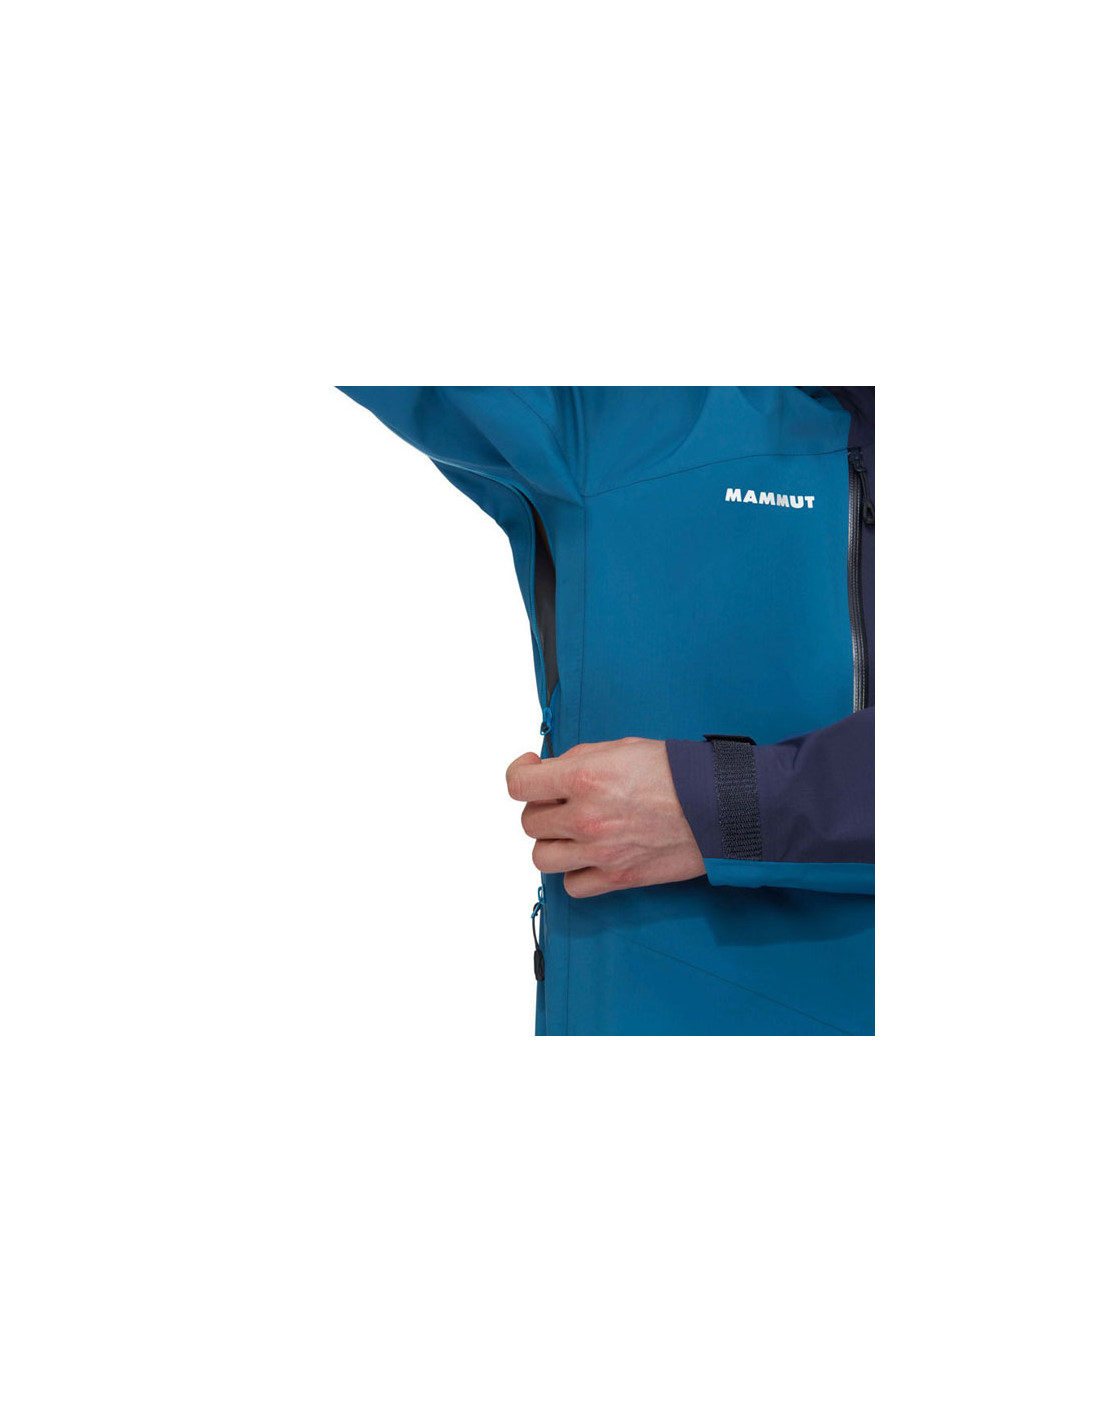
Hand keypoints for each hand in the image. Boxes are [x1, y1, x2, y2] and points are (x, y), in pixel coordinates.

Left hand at [505, 737, 704, 897]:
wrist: (721, 806)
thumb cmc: (679, 773)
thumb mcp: (623, 747)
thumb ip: (581, 758)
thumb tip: (554, 771)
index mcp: (584, 777)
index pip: (518, 784)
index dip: (519, 772)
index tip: (530, 769)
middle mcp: (586, 817)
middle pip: (529, 822)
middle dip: (541, 808)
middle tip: (560, 800)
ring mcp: (600, 852)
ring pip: (542, 857)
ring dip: (552, 842)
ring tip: (571, 831)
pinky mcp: (618, 877)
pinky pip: (572, 886)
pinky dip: (575, 872)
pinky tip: (589, 855)